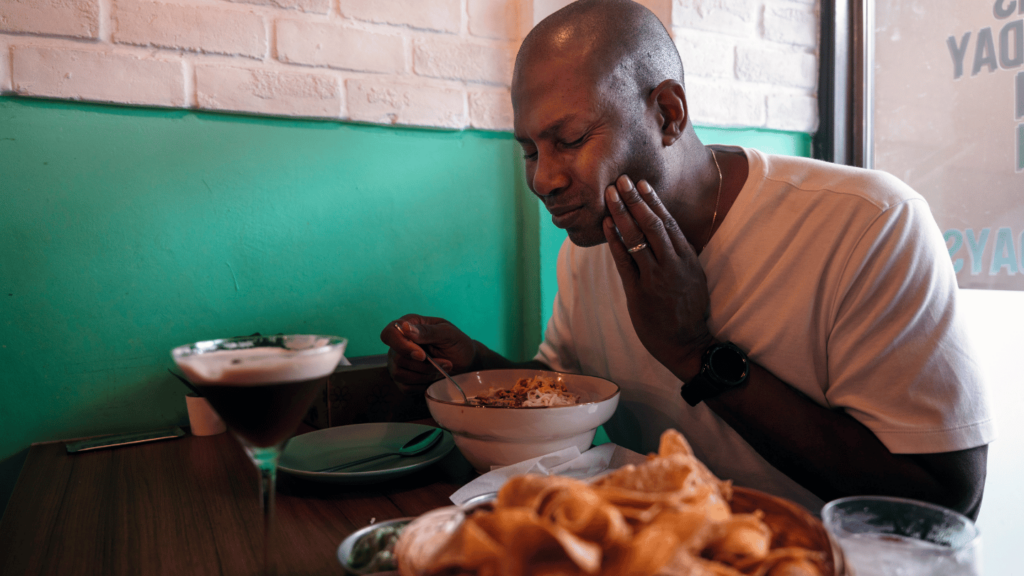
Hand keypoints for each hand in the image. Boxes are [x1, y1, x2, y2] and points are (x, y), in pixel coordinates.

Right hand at [380, 314, 477, 386]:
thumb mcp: (448, 334)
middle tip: (445, 362)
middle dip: (424, 365)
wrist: (466, 362)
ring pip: (400, 374)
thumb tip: (404, 327)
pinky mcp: (404, 379)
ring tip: (442, 370)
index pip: (389, 334)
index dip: (401, 346)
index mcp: (408, 326)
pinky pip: (405, 387)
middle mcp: (400, 344)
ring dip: (425, 375)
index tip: (421, 355)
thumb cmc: (457, 344)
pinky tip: (434, 378)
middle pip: (397, 358)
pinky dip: (423, 385)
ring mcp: (399, 362)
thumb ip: (427, 331)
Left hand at [602, 175, 714, 379]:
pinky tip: (606, 225)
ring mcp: (656, 278)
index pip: (669, 223)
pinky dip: (615, 241)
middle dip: (635, 200)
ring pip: (638, 238)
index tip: (642, 184)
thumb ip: (681, 256)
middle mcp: (673, 264)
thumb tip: (669, 234)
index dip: (654, 202)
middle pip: (652, 224)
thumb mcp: (694, 278)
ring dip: (622, 214)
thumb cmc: (689, 311)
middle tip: (621, 180)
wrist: (687, 343)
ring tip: (610, 195)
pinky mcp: (639, 293)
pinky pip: (625, 262)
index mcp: (687, 258)